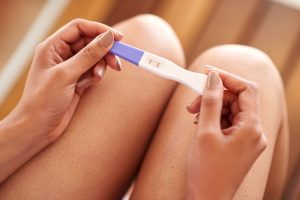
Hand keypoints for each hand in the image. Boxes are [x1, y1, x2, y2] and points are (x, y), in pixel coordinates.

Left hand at [11, 19, 122, 142]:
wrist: (38, 128)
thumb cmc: (43, 101)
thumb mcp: (66, 75)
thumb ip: (88, 55)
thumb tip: (108, 38)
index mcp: (52, 47)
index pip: (79, 28)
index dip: (99, 30)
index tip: (118, 38)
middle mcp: (61, 55)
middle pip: (89, 43)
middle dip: (104, 52)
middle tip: (116, 62)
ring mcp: (70, 68)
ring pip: (94, 58)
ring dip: (100, 67)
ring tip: (97, 78)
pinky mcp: (77, 81)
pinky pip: (93, 72)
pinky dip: (95, 77)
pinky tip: (87, 86)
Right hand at [186, 66, 266, 198]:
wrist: (207, 199)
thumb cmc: (206, 171)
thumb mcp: (205, 132)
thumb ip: (210, 101)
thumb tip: (213, 78)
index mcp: (251, 128)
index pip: (246, 90)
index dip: (226, 77)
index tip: (206, 73)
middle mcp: (254, 133)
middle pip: (237, 100)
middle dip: (214, 96)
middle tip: (191, 101)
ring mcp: (248, 139)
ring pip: (231, 111)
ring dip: (212, 107)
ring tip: (193, 115)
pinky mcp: (239, 144)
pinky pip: (229, 123)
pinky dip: (214, 119)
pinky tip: (200, 124)